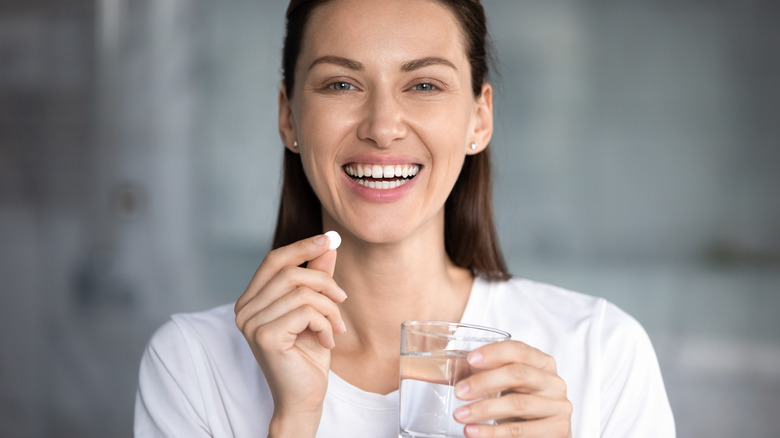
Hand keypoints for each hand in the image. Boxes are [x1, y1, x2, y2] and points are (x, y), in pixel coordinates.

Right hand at [234, 234, 346, 435]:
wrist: (305, 397)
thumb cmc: (308, 354)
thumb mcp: (316, 308)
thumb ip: (316, 276)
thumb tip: (328, 243)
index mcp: (251, 300)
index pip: (274, 260)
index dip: (302, 247)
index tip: (329, 240)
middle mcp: (244, 310)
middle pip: (289, 272)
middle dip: (324, 282)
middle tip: (342, 300)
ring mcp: (251, 323)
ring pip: (302, 292)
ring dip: (329, 309)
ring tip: (336, 328)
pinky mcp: (265, 336)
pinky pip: (306, 311)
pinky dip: (325, 323)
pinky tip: (327, 341)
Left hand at [452, 341, 572, 437]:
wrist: (542, 434)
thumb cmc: (522, 404)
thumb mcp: (508, 386)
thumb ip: (488, 373)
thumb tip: (453, 366)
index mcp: (543, 363)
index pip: (519, 350)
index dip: (493, 353)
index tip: (470, 359)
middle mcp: (554, 382)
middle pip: (518, 374)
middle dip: (484, 382)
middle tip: (459, 391)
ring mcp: (558, 407)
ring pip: (517, 404)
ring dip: (483, 409)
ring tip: (460, 415)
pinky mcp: (557, 430)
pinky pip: (519, 430)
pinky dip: (492, 432)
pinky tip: (473, 431)